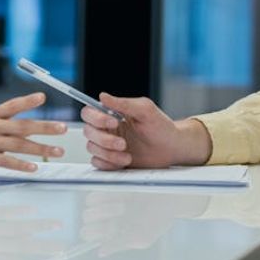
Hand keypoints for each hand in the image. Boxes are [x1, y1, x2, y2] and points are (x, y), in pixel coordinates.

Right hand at [0, 93, 67, 172]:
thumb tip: (17, 128)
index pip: (12, 105)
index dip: (28, 101)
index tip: (43, 97)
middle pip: (23, 125)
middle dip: (45, 127)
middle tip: (63, 128)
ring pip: (20, 144)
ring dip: (41, 148)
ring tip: (57, 151)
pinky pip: (7, 161)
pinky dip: (22, 164)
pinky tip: (34, 167)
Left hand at [79, 191, 209, 256]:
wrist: (171, 196)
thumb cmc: (158, 220)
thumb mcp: (142, 237)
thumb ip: (121, 244)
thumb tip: (100, 252)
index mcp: (110, 230)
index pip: (88, 233)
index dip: (94, 232)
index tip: (112, 229)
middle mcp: (105, 214)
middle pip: (86, 217)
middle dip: (100, 217)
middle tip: (120, 214)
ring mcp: (108, 197)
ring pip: (89, 202)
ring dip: (104, 205)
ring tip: (124, 204)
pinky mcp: (113, 182)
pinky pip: (99, 187)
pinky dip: (109, 192)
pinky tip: (125, 194)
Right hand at [80, 94, 209, 169]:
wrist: (172, 149)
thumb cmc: (161, 127)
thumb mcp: (145, 110)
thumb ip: (123, 103)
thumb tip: (103, 96)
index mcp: (112, 114)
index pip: (89, 113)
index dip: (96, 118)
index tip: (114, 122)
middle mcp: (107, 129)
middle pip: (88, 132)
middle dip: (105, 140)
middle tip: (123, 143)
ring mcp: (108, 146)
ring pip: (92, 148)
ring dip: (109, 154)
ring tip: (127, 155)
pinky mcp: (111, 160)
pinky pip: (97, 163)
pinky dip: (109, 163)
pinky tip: (124, 162)